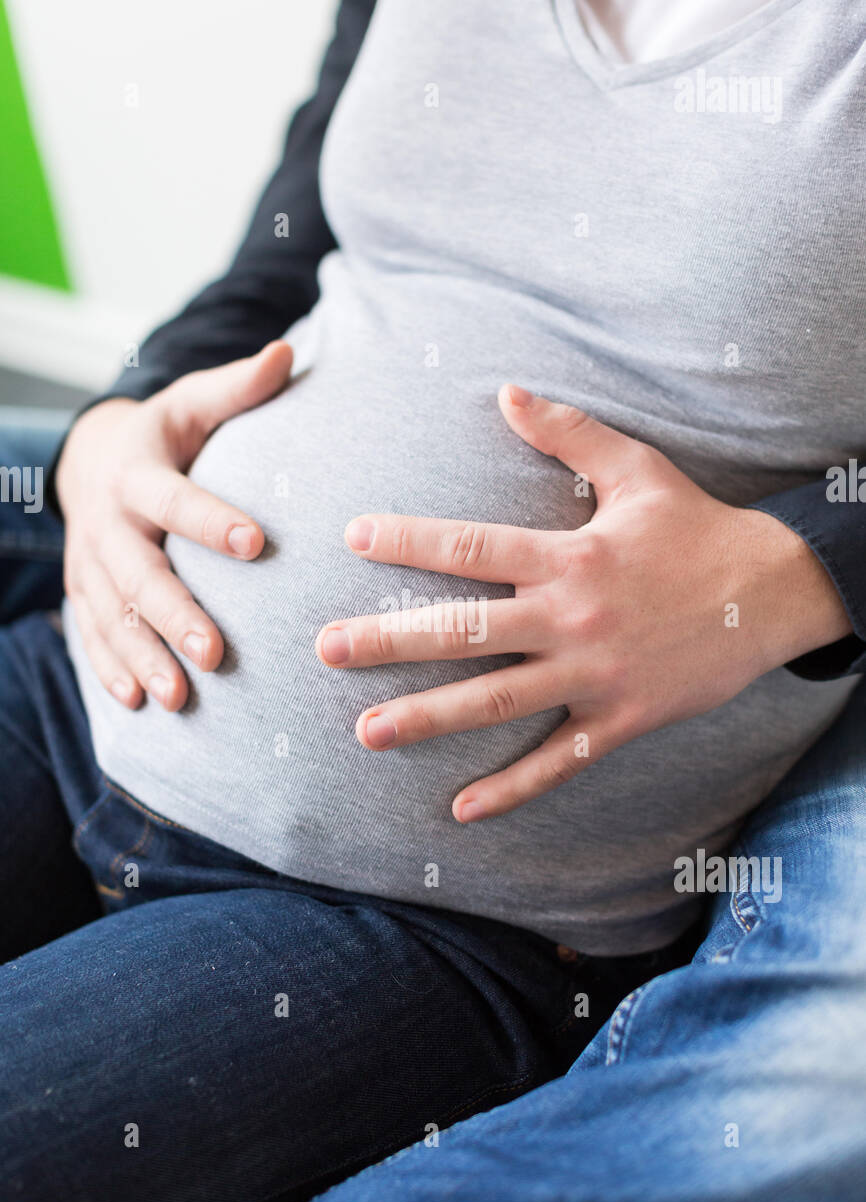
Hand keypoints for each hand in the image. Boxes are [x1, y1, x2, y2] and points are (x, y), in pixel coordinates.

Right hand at [57, 341, 292, 708]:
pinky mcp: (84, 592)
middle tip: (216, 653)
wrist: (92, 459)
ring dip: (143, 657)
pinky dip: (111, 669)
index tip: (256, 543)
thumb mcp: (194, 403)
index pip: (174, 499)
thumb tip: (288, 354)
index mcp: (137, 473)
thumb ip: (240, 387)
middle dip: (174, 615)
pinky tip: (138, 702)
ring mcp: (90, 563)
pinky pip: (92, 635)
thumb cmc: (164, 434)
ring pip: (113, 616)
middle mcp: (108, 522)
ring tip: (179, 698)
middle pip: (139, 573)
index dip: (210, 520)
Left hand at [316, 386, 850, 820]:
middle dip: (390, 641)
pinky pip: (558, 762)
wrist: (776, 592)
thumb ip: (569, 433)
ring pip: (497, 703)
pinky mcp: (620, 720)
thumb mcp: (637, 469)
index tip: (354, 537)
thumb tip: (506, 392)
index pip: (473, 547)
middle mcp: (572, 619)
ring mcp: (594, 676)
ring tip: (367, 733)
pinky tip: (462, 808)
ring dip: (428, 719)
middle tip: (325, 650)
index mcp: (569, 557)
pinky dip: (511, 788)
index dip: (410, 541)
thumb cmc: (697, 528)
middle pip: (465, 633)